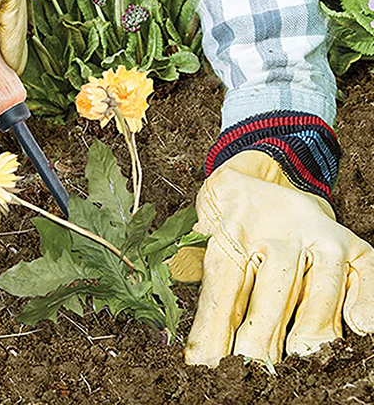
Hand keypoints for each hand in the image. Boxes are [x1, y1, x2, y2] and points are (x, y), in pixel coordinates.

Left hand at [185, 151, 373, 366]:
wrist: (268, 170)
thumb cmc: (232, 212)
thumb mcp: (204, 229)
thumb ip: (193, 265)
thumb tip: (186, 312)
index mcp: (234, 231)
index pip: (224, 287)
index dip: (214, 328)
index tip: (204, 362)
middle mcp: (278, 232)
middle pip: (271, 293)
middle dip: (260, 339)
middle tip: (249, 370)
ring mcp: (317, 235)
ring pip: (320, 287)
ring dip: (310, 327)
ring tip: (298, 358)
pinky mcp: (348, 241)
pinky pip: (366, 271)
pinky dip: (366, 298)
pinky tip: (359, 326)